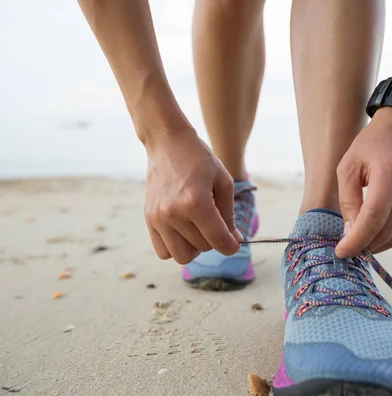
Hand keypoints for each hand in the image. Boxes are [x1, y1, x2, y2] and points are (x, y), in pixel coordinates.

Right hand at [143, 124, 241, 264]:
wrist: (167, 142)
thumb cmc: (200, 159)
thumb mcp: (223, 182)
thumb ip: (229, 215)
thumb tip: (234, 241)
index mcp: (196, 202)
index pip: (218, 240)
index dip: (231, 246)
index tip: (234, 243)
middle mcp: (174, 213)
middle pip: (203, 248)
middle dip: (214, 240)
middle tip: (215, 222)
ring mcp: (158, 218)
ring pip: (182, 256)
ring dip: (195, 247)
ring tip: (198, 229)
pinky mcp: (149, 219)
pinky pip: (163, 251)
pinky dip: (176, 247)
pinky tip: (183, 231)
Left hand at [335, 107, 391, 257]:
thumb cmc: (369, 147)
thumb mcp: (348, 168)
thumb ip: (348, 202)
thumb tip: (351, 235)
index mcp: (391, 171)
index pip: (374, 216)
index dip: (357, 239)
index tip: (341, 252)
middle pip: (387, 229)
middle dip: (364, 244)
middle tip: (347, 249)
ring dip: (377, 244)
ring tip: (359, 242)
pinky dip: (390, 236)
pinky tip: (375, 233)